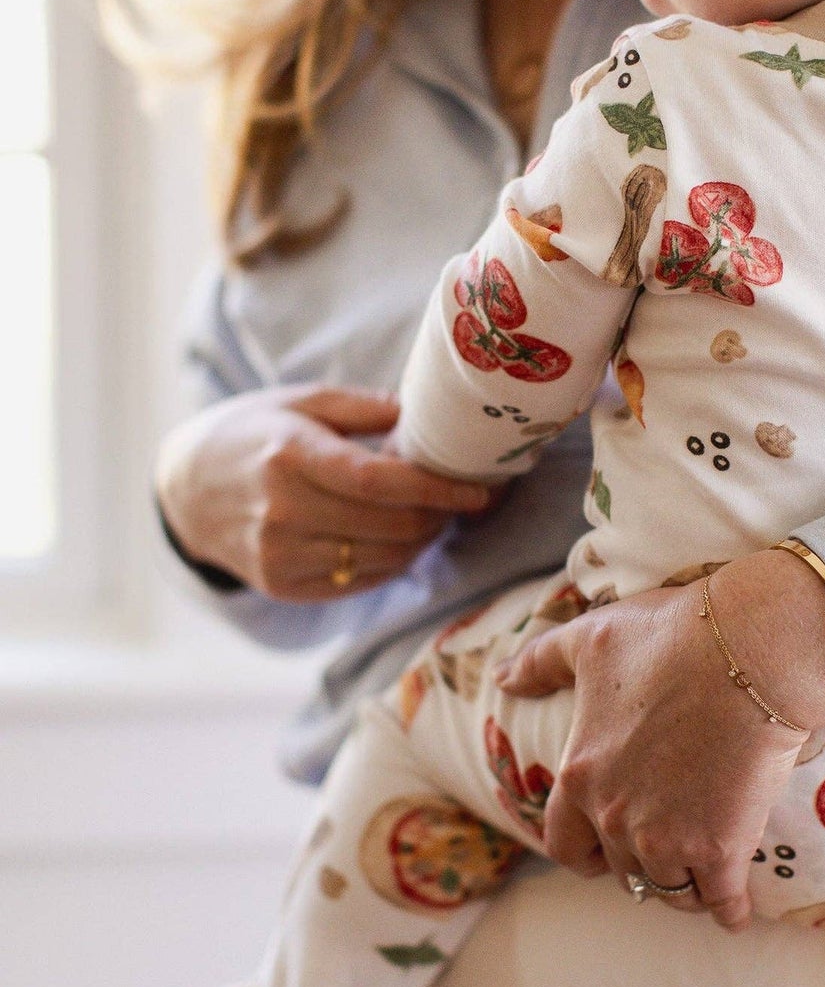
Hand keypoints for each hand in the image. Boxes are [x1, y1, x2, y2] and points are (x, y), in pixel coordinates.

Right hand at [155, 385, 496, 600]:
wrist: (186, 488)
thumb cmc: (255, 434)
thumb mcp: (301, 401)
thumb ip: (363, 405)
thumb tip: (420, 416)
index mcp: (289, 456)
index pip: (379, 482)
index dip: (436, 489)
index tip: (477, 491)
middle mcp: (281, 511)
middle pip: (389, 526)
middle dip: (438, 516)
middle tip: (459, 501)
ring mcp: (278, 554)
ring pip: (381, 560)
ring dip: (420, 542)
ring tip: (432, 518)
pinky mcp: (280, 584)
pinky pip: (358, 582)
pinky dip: (391, 563)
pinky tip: (398, 540)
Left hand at [496, 548, 824, 927]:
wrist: (748, 653)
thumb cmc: (670, 637)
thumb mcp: (591, 638)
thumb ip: (541, 662)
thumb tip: (501, 678)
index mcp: (580, 774)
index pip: (564, 845)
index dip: (584, 853)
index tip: (601, 853)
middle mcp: (614, 817)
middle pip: (622, 871)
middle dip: (641, 864)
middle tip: (665, 850)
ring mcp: (667, 839)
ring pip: (670, 889)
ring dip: (684, 886)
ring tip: (702, 874)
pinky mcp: (720, 849)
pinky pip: (721, 901)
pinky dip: (729, 909)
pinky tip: (738, 909)